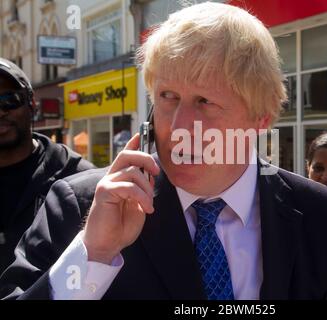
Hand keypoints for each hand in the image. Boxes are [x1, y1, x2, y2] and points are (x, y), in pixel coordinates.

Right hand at [83, 133, 159, 263]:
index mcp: (119, 179)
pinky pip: (129, 187)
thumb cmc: (122, 226)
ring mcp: (106, 184)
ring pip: (133, 172)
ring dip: (147, 189)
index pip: (126, 155)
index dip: (133, 143)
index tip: (142, 133)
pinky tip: (146, 208)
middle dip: (146, 158)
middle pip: (127, 155)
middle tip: (156, 171)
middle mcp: (111, 177)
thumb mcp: (139, 203)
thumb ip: (143, 188)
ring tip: (149, 205)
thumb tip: (150, 174)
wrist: (107, 244)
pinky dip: (142, 197)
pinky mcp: (104, 192)